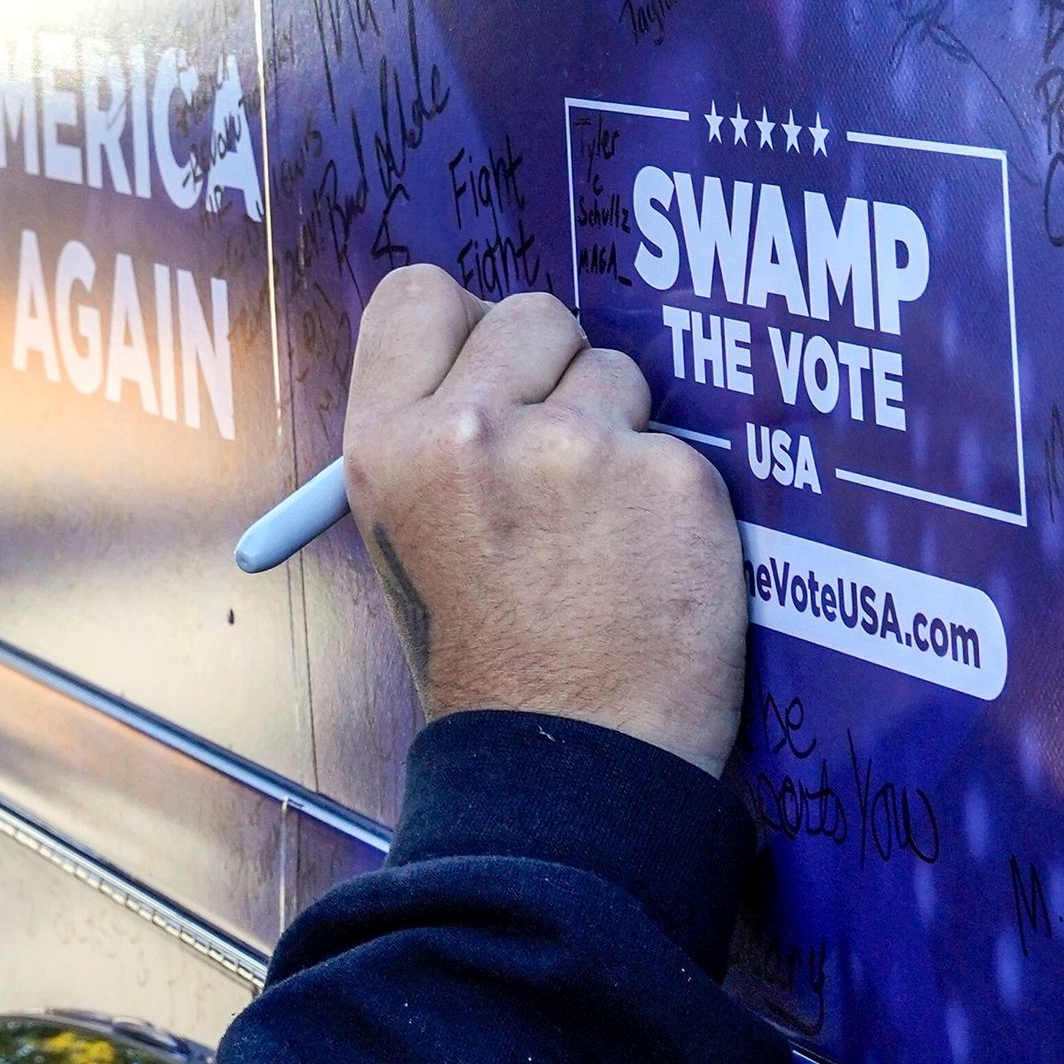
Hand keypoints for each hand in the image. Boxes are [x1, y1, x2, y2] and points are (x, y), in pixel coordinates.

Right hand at [342, 269, 748, 775]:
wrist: (570, 767)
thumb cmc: (489, 662)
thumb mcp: (406, 540)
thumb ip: (434, 441)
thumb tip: (489, 361)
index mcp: (386, 447)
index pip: (418, 296)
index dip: (464, 326)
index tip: (491, 368)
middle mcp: (468, 431)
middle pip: (530, 315)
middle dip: (554, 371)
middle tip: (557, 460)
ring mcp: (575, 448)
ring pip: (616, 370)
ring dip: (617, 429)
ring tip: (600, 528)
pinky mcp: (668, 477)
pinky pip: (677, 443)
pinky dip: (672, 493)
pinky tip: (650, 559)